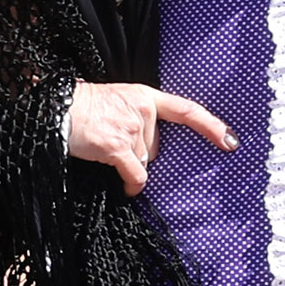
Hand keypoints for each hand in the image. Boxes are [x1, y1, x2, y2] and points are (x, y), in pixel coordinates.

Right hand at [65, 80, 237, 193]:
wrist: (54, 110)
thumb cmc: (80, 108)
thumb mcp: (116, 100)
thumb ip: (138, 116)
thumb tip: (151, 147)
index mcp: (145, 96)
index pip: (187, 110)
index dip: (211, 126)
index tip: (231, 141)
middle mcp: (142, 110)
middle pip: (157, 146)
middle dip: (141, 152)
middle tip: (115, 142)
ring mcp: (130, 128)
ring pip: (144, 161)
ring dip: (129, 164)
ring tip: (105, 151)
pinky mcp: (116, 146)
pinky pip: (136, 174)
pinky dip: (133, 185)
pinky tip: (128, 190)